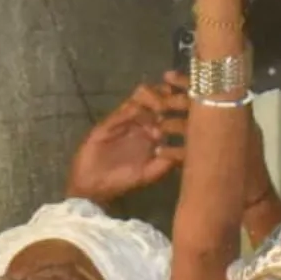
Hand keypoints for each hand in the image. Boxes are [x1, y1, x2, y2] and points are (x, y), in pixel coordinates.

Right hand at [66, 73, 187, 204]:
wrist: (93, 184)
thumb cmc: (121, 180)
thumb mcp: (148, 174)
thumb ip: (165, 163)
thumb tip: (186, 151)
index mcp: (154, 133)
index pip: (170, 112)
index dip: (178, 104)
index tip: (188, 103)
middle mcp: (142, 123)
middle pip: (157, 98)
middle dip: (166, 95)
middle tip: (173, 100)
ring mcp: (126, 120)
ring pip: (141, 97)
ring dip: (151, 97)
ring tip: (159, 107)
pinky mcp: (109, 122)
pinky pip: (123, 110)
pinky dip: (133, 109)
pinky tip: (140, 111)